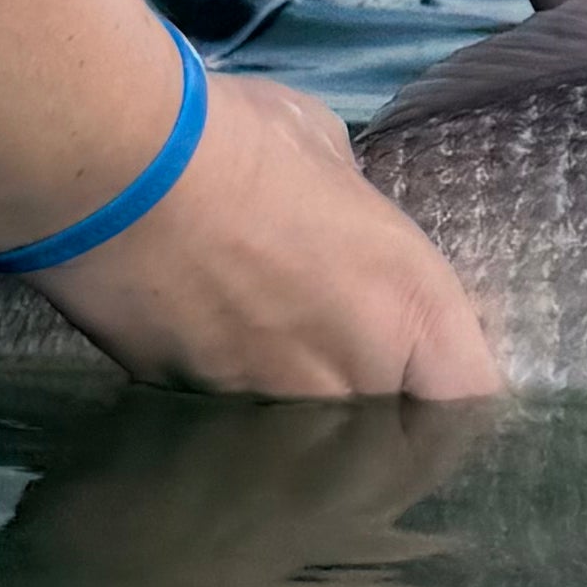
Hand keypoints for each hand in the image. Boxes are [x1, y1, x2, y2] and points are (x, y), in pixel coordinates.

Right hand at [48, 72, 500, 401]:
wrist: (116, 177)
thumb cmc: (236, 142)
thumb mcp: (324, 150)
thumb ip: (348, 204)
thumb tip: (330, 205)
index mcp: (410, 308)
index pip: (471, 394)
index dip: (453, 391)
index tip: (426, 371)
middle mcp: (356, 378)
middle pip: (392, 436)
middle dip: (373, 413)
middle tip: (336, 368)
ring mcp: (276, 409)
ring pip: (311, 444)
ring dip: (299, 416)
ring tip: (262, 362)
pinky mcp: (198, 416)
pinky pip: (234, 425)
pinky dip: (227, 404)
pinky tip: (200, 358)